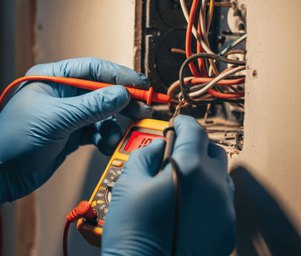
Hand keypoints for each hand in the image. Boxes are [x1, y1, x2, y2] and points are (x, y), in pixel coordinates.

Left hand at [0, 57, 151, 227]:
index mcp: (52, 78)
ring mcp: (67, 115)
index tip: (140, 85)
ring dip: (112, 125)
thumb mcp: (56, 119)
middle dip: (121, 101)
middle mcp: (61, 94)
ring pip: (101, 114)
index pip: (92, 69)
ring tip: (115, 136)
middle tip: (141, 109)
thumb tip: (122, 94)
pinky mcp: (70, 135)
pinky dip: (104, 138)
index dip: (118, 75)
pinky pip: (96, 131)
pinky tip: (106, 145)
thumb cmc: (15, 140)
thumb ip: (91, 106)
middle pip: (100, 91)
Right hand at [102, 115, 235, 255]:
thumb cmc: (133, 231)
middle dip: (194, 145)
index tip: (176, 123)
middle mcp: (214, 187)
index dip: (183, 122)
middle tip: (174, 152)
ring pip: (220, 176)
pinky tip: (187, 202)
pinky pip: (221, 201)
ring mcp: (223, 210)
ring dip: (203, 170)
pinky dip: (207, 194)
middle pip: (212, 150)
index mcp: (190, 170)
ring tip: (180, 179)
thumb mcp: (128, 182)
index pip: (194, 131)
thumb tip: (157, 147)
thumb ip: (145, 154)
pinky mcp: (225, 230)